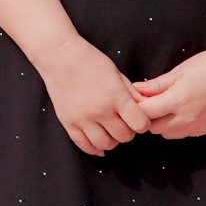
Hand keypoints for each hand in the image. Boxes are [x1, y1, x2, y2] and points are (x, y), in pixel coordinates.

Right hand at [42, 37, 154, 156]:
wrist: (60, 57)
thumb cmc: (90, 61)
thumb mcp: (117, 73)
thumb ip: (132, 93)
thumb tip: (145, 108)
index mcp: (116, 97)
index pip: (139, 124)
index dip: (143, 124)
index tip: (140, 119)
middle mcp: (101, 111)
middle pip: (124, 136)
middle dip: (128, 132)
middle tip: (125, 123)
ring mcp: (83, 119)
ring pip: (105, 144)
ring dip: (112, 141)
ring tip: (110, 131)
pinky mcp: (69, 122)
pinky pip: (83, 145)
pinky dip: (94, 149)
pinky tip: (98, 145)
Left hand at [132, 48, 205, 139]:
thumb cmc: (205, 66)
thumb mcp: (177, 72)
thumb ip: (155, 85)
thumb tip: (136, 90)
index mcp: (178, 100)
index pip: (146, 113)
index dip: (139, 108)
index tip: (137, 101)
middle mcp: (188, 117)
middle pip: (155, 128)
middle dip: (150, 118)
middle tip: (152, 105)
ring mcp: (199, 126)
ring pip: (170, 134)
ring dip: (164, 124)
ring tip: (169, 108)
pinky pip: (186, 133)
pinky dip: (180, 126)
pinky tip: (185, 112)